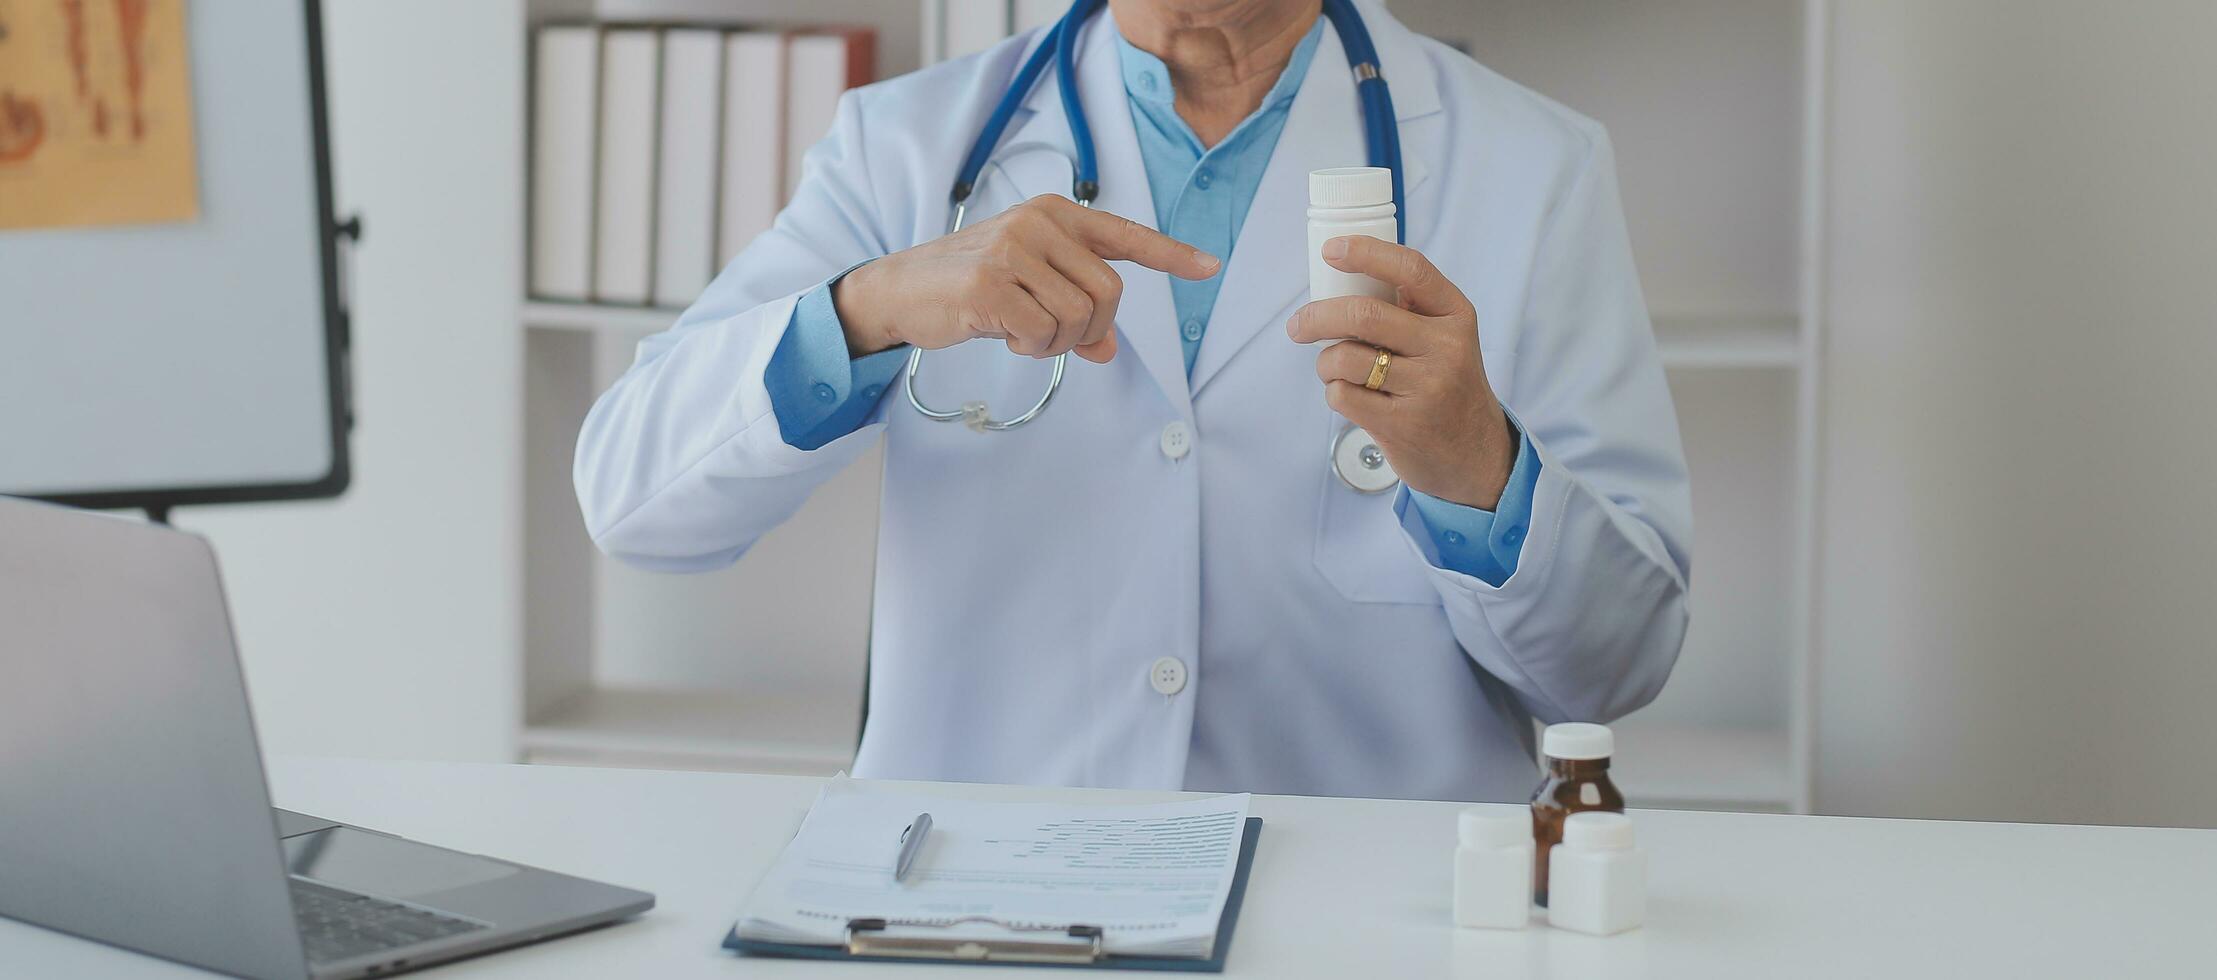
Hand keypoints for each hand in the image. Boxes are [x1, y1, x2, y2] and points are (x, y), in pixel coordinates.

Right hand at [834, 195, 1219, 363]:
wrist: (900, 289)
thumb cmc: (971, 286)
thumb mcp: (1029, 288)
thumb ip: (1074, 308)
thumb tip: (1108, 349)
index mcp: (1053, 214)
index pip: (1124, 234)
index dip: (1170, 254)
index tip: (1209, 266)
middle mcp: (1038, 223)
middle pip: (1109, 293)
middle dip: (1091, 330)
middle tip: (1054, 337)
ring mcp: (1013, 250)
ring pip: (1080, 317)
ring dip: (1057, 344)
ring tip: (1022, 333)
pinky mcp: (990, 283)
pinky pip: (1044, 333)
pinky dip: (1032, 348)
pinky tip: (1006, 336)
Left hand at [1286, 236, 1517, 508]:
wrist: (1475, 453)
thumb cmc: (1445, 385)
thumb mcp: (1445, 339)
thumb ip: (1408, 309)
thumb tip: (1341, 276)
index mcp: (1456, 315)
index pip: (1411, 269)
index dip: (1366, 253)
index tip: (1331, 251)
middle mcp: (1446, 347)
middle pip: (1364, 314)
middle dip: (1317, 316)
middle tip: (1298, 325)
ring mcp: (1427, 387)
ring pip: (1345, 358)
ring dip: (1325, 363)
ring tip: (1335, 370)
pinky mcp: (1403, 424)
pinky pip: (1342, 395)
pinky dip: (1335, 392)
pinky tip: (1353, 397)